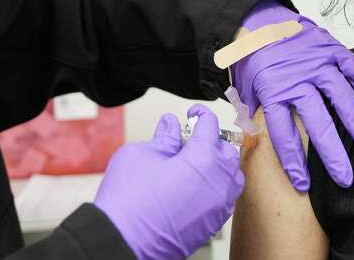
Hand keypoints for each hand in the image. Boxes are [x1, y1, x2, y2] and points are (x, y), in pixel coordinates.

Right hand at [94, 105, 243, 259]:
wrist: (122, 241)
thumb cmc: (129, 202)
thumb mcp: (142, 155)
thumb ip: (163, 138)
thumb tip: (171, 127)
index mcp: (203, 159)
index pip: (210, 126)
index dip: (201, 114)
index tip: (193, 114)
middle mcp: (218, 182)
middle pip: (226, 150)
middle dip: (210, 140)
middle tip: (189, 139)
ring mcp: (218, 205)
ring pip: (231, 175)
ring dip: (218, 164)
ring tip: (195, 162)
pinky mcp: (212, 224)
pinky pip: (225, 198)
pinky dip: (216, 186)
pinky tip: (195, 185)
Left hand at [232, 0, 353, 189]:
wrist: (261, 19)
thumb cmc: (255, 58)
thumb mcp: (246, 88)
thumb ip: (254, 115)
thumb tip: (255, 143)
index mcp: (272, 91)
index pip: (282, 132)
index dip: (293, 160)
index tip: (303, 183)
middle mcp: (297, 79)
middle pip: (318, 122)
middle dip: (333, 154)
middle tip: (346, 178)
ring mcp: (317, 64)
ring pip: (342, 99)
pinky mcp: (331, 49)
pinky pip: (353, 70)